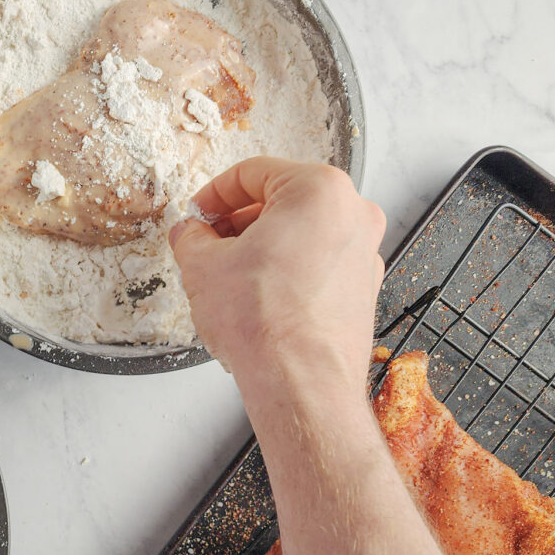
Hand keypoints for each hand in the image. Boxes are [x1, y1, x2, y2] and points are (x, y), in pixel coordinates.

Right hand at [169, 158, 385, 385]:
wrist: (301, 382)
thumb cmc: (265, 321)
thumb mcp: (203, 265)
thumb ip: (191, 237)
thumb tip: (190, 233)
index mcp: (319, 190)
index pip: (253, 173)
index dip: (213, 194)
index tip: (197, 214)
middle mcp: (353, 215)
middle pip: (281, 201)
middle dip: (238, 221)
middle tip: (207, 243)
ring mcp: (364, 254)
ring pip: (302, 233)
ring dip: (261, 246)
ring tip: (227, 274)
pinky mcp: (362, 289)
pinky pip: (317, 263)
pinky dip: (286, 270)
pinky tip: (256, 296)